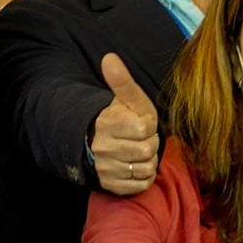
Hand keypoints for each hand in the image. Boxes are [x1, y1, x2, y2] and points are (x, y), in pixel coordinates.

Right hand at [91, 53, 158, 194]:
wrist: (93, 143)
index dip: (149, 127)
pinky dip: (142, 177)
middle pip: (146, 150)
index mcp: (108, 123)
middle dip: (149, 145)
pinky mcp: (110, 185)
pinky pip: (139, 184)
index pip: (145, 129)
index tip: (140, 125)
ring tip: (137, 153)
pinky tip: (135, 166)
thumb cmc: (117, 118)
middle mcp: (103, 147)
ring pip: (145, 168)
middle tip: (140, 140)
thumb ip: (121, 80)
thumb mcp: (124, 98)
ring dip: (147, 161)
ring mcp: (106, 168)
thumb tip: (109, 57)